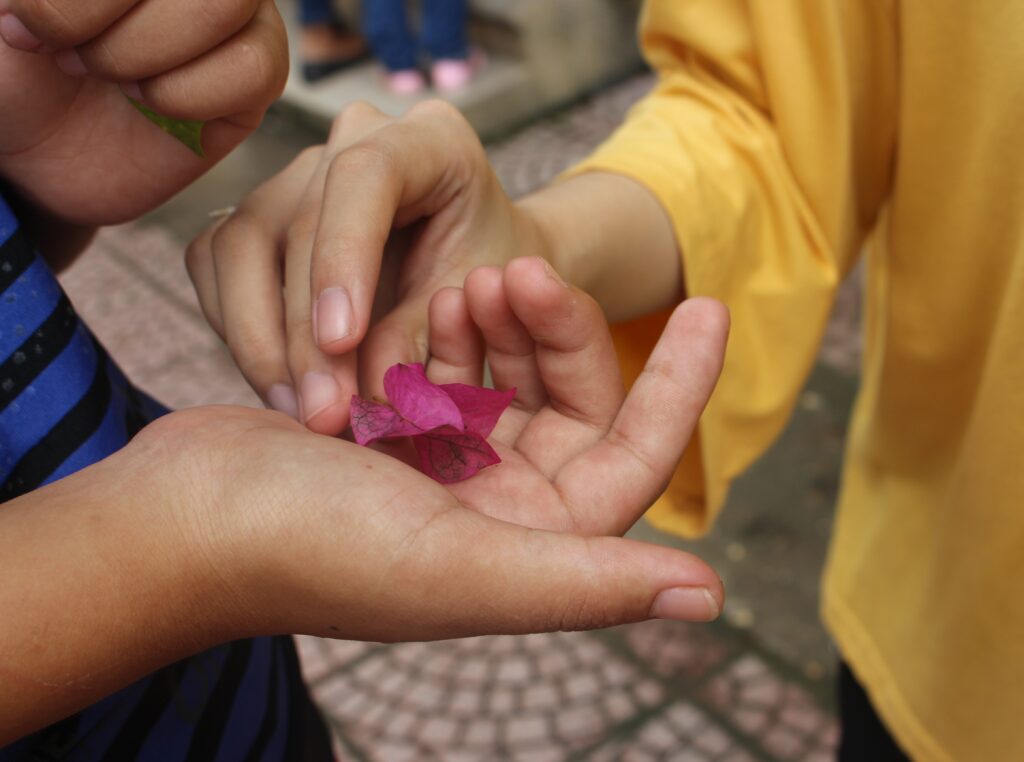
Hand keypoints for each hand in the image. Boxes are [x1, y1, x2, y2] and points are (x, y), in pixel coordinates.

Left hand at [0, 0, 287, 227]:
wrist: (41, 151)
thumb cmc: (18, 70)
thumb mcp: (10, 12)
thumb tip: (98, 4)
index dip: (82, 0)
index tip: (26, 27)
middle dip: (117, 29)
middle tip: (74, 60)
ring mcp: (234, 15)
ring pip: (227, 7)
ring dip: (149, 57)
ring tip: (112, 79)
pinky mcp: (256, 74)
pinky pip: (254, 70)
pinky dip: (187, 95)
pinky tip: (153, 104)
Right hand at [0, 258, 724, 737]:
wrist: (179, 524)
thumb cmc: (312, 550)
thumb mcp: (463, 567)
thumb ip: (586, 582)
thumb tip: (710, 596)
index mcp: (530, 545)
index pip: (637, 455)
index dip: (681, 382)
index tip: (709, 302)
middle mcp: (498, 512)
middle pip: (570, 403)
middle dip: (559, 331)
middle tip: (517, 268)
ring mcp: (446, 470)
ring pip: (509, 379)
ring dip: (504, 324)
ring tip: (472, 279)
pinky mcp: (395, 434)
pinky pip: (450, 369)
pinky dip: (451, 333)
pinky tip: (435, 298)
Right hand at [187, 100, 681, 434]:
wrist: (475, 272)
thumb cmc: (492, 288)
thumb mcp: (481, 313)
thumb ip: (423, 342)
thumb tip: (361, 393)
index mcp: (429, 141)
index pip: (366, 175)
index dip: (344, 258)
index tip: (342, 342)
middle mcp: (354, 139)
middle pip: (296, 223)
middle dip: (304, 332)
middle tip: (322, 414)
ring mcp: (298, 173)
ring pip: (242, 244)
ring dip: (259, 339)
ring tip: (298, 410)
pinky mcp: (261, 215)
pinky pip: (218, 265)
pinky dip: (238, 329)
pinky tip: (278, 385)